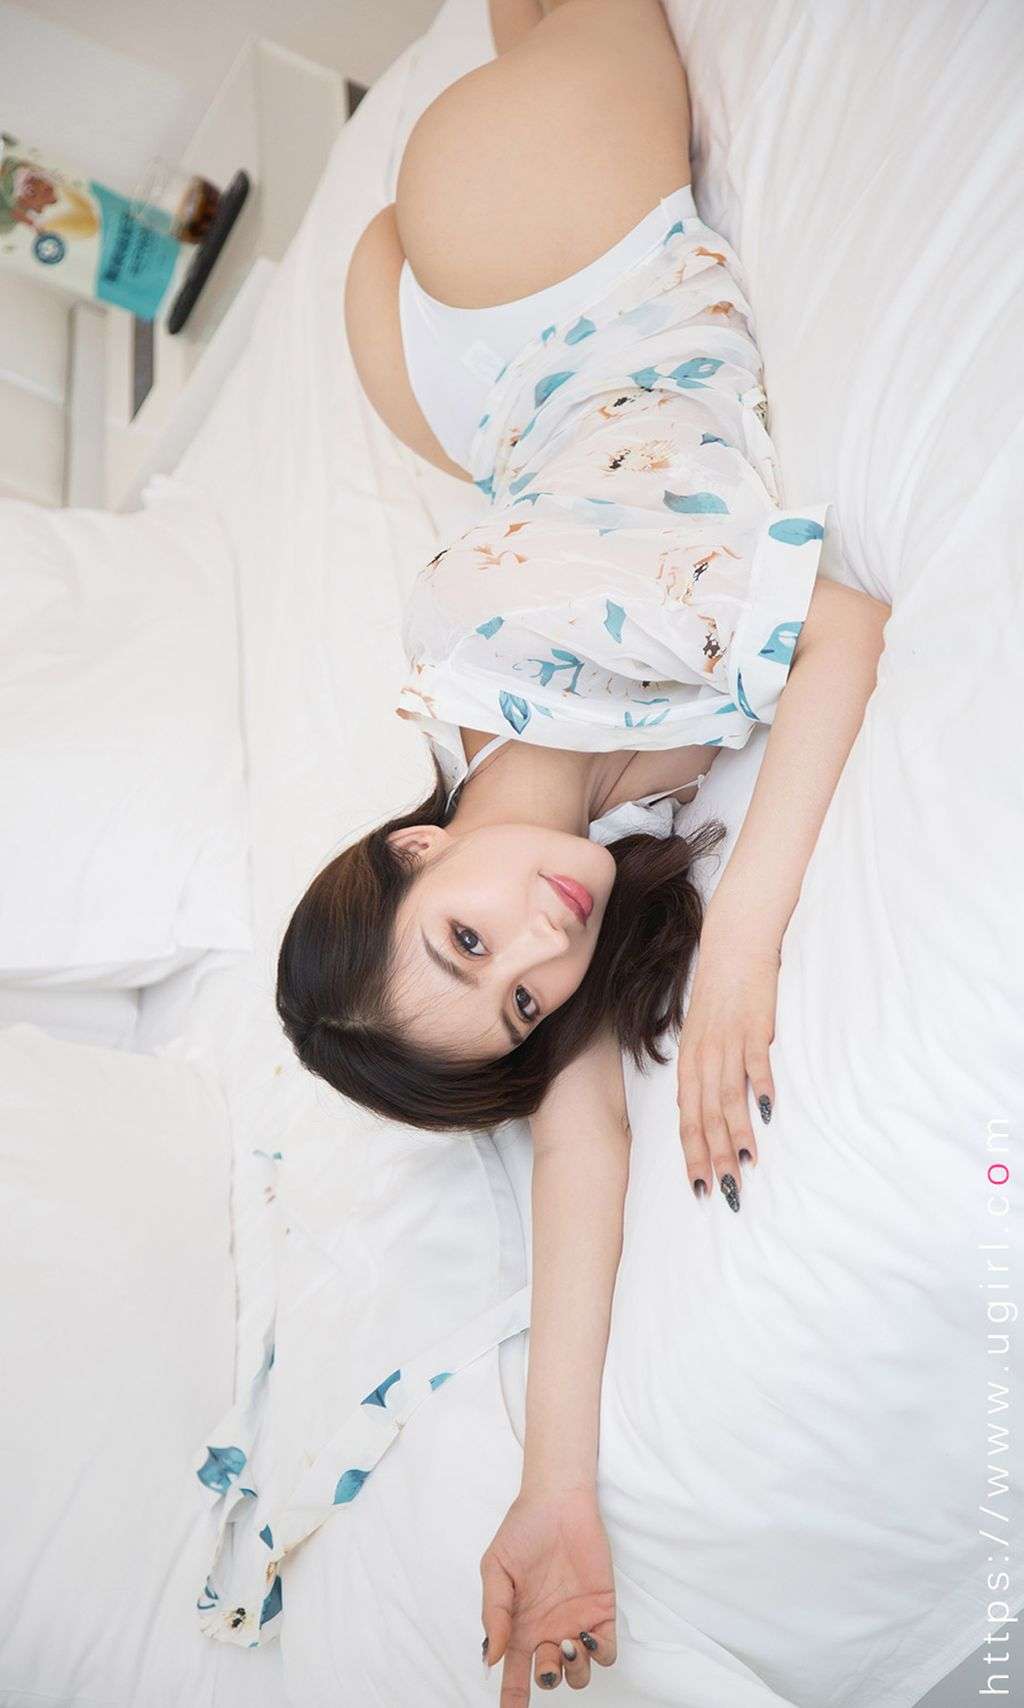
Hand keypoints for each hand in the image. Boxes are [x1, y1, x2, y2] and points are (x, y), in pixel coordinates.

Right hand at [481, 1482, 616, 1702]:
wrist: (557, 1502)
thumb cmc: (522, 1531)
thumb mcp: (495, 1569)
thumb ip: (495, 1614)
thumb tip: (492, 1659)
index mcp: (519, 1627)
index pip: (515, 1675)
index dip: (513, 1701)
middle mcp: (547, 1631)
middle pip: (549, 1677)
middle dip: (548, 1677)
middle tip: (547, 1656)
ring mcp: (575, 1622)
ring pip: (579, 1672)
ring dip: (573, 1669)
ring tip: (565, 1641)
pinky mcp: (602, 1611)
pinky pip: (605, 1650)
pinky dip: (598, 1653)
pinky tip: (585, 1634)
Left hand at [676, 928, 777, 1207]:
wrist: (733, 946)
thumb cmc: (718, 996)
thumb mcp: (701, 1039)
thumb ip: (701, 1076)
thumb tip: (699, 1113)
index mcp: (689, 1063)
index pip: (686, 1119)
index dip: (692, 1155)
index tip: (699, 1188)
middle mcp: (702, 1057)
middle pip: (705, 1116)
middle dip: (713, 1158)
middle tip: (724, 1192)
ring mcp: (727, 1042)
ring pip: (727, 1097)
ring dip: (736, 1133)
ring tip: (745, 1165)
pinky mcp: (753, 1027)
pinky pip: (754, 1062)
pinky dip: (759, 1087)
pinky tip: (767, 1112)